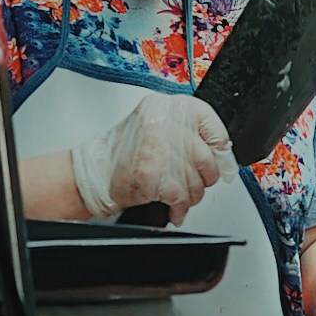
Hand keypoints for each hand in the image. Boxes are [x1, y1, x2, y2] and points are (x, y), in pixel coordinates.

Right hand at [72, 93, 233, 223]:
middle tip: (193, 178)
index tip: (219, 155)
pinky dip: (179, 208)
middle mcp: (162, 124)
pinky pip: (182, 197)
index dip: (218, 143)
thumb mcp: (153, 126)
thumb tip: (220, 151)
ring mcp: (158, 149)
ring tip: (174, 190)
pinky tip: (171, 205)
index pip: (208, 120)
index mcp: (163, 107)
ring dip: (190, 194)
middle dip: (205, 176)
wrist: (95, 173)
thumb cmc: (123, 153)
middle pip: (207, 157)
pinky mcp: (154, 175)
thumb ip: (185, 132)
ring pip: (197, 181)